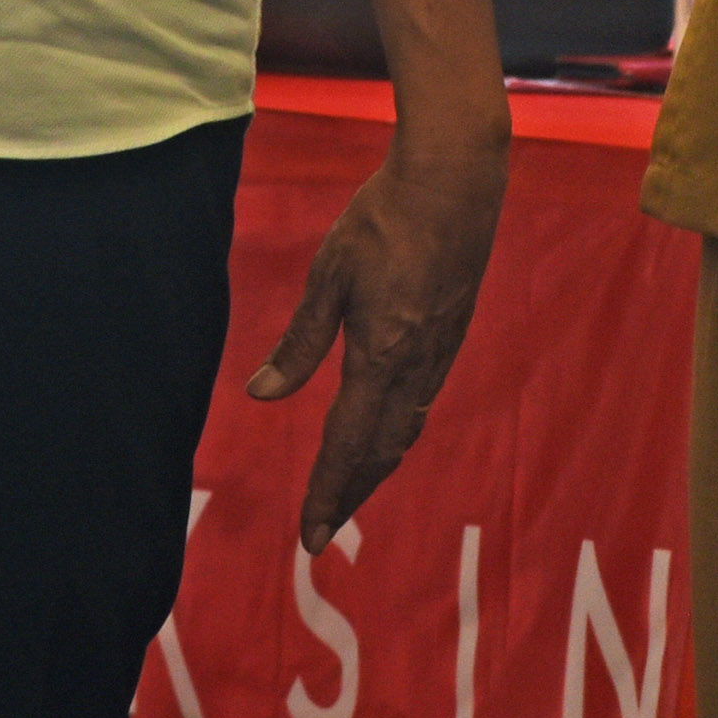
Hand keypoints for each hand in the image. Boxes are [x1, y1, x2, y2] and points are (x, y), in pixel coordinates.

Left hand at [246, 139, 505, 553]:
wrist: (455, 181)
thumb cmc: (383, 218)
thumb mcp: (329, 275)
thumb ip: (299, 340)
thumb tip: (262, 394)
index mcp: (382, 354)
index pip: (348, 443)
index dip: (327, 493)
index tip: (309, 536)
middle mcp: (417, 366)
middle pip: (381, 451)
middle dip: (349, 494)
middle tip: (320, 529)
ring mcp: (440, 352)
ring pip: (405, 431)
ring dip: (373, 468)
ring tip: (345, 491)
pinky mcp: (451, 335)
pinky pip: (421, 403)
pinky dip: (396, 433)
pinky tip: (381, 432)